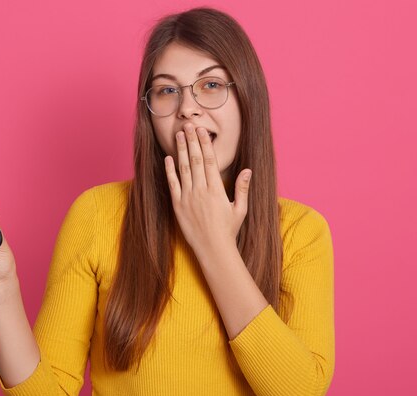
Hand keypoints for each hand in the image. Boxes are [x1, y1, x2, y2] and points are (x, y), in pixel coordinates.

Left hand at [163, 123, 251, 256]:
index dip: (204, 143)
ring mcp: (188, 198)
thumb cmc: (228, 230)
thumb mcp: (240, 209)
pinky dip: (169, 170)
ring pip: (183, 169)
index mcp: (216, 189)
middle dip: (191, 141)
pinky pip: (172, 185)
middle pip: (195, 160)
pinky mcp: (178, 206)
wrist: (213, 249)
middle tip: (188, 125)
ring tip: (178, 135)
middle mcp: (201, 190)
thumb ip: (242, 188)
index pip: (210, 160)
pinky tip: (168, 158)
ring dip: (180, 150)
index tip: (201, 131)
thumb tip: (248, 170)